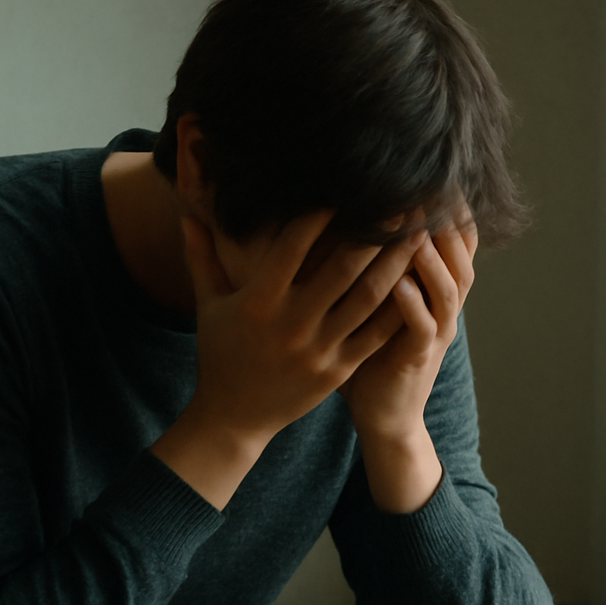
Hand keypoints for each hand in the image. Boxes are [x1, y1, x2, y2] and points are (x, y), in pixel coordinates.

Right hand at [151, 211, 418, 508]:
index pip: (294, 245)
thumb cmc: (220, 354)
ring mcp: (318, 349)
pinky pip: (376, 335)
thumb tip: (186, 212)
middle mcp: (291, 324)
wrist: (233, 419)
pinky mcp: (337, 371)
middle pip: (343, 268)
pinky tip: (419, 282)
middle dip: (375, 232)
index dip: (321, 213)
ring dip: (396, 263)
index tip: (346, 185)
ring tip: (418, 233)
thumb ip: (201, 256)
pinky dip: (400, 308)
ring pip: (368, 299)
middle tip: (401, 200)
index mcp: (258, 301)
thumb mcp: (208, 305)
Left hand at [339, 209, 477, 512]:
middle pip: (460, 253)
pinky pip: (424, 327)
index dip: (448, 205)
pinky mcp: (418, 358)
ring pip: (449, 287)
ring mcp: (435, 332)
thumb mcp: (372, 300)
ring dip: (433, 257)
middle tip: (430, 187)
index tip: (431, 170)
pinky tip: (398, 284)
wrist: (381, 413)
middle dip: (447, 220)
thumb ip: (369, 259)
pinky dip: (414, 305)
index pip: (453, 237)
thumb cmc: (369, 352)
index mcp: (433, 287)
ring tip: (417, 229)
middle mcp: (443, 305)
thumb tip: (339, 212)